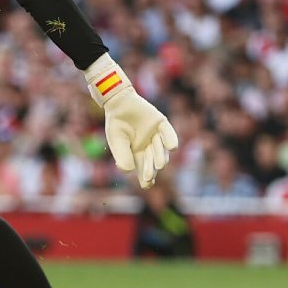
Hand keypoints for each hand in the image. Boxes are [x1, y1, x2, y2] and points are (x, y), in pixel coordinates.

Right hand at [84, 54, 178, 188]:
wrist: (118, 102)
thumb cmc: (115, 123)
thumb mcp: (116, 141)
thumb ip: (122, 155)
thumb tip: (129, 171)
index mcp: (137, 153)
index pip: (144, 169)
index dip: (146, 178)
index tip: (147, 185)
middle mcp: (149, 146)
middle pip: (153, 162)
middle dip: (151, 170)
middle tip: (149, 176)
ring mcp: (156, 135)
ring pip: (162, 151)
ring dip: (159, 157)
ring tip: (158, 164)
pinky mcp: (161, 124)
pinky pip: (169, 134)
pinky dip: (171, 140)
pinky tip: (171, 147)